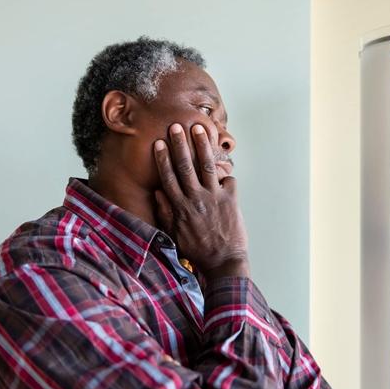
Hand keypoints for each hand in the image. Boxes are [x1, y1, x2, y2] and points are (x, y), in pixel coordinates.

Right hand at [153, 123, 248, 279]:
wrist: (223, 262)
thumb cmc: (197, 250)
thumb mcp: (174, 234)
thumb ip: (166, 212)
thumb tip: (158, 192)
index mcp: (180, 207)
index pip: (169, 177)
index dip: (163, 159)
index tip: (158, 143)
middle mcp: (196, 199)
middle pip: (186, 166)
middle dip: (180, 144)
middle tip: (176, 126)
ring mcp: (214, 198)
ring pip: (207, 167)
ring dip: (202, 146)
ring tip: (199, 129)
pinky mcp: (231, 201)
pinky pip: (229, 180)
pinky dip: (227, 173)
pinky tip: (226, 165)